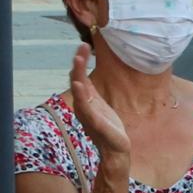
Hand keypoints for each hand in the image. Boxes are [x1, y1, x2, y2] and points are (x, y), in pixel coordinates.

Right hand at [65, 47, 131, 165]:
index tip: (83, 44)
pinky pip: (88, 108)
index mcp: (86, 99)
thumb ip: (90, 89)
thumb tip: (82, 73)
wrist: (115, 148)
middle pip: (77, 80)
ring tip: (77, 62)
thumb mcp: (99, 102)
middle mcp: (83, 104)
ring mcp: (88, 114)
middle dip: (78, 64)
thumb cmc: (107, 125)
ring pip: (80, 92)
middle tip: (81, 47)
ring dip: (78, 76)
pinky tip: (80, 86)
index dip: (80, 61)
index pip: (80, 75)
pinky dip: (83, 97)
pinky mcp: (96, 124)